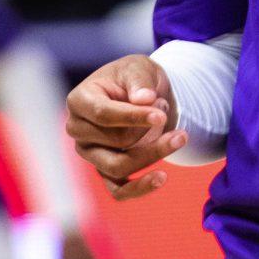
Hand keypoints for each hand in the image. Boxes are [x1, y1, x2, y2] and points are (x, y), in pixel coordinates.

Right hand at [66, 56, 185, 202]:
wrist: (142, 94)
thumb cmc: (135, 78)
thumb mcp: (139, 68)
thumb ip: (139, 81)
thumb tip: (143, 99)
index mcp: (79, 101)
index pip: (103, 114)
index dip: (134, 116)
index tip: (162, 115)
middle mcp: (78, 130)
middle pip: (116, 141)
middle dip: (149, 128)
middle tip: (165, 109)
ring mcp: (90, 153)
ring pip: (119, 167)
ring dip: (153, 153)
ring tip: (180, 136)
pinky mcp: (104, 171)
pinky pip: (118, 191)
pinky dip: (140, 188)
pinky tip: (162, 178)